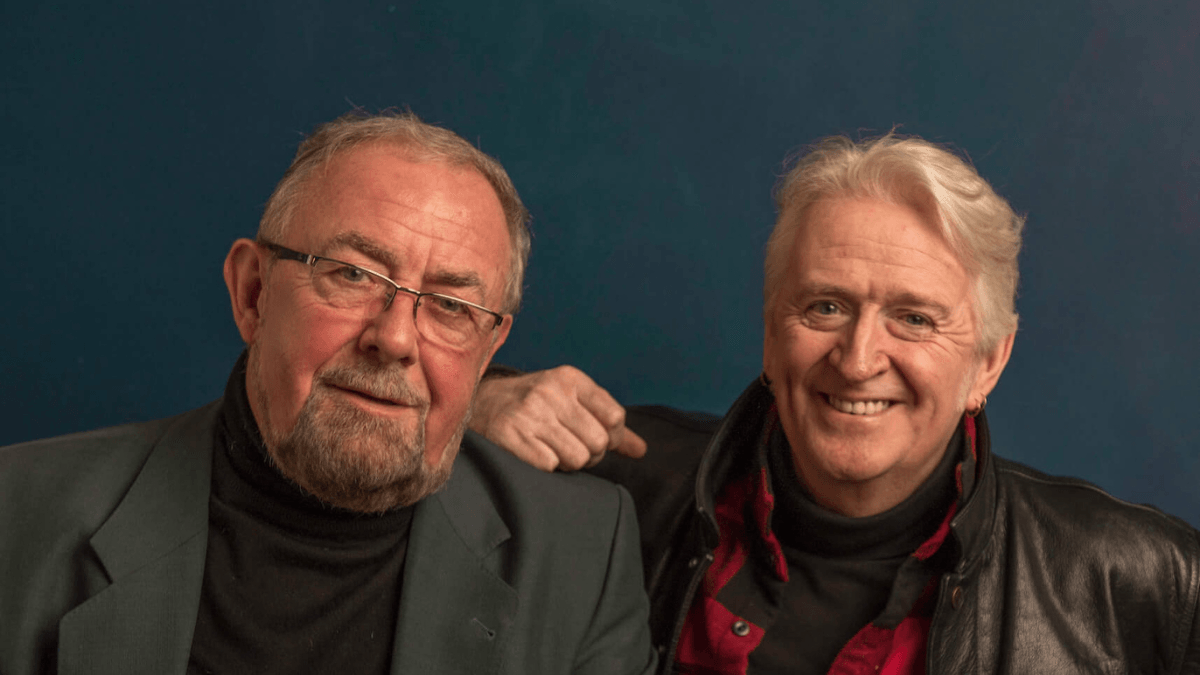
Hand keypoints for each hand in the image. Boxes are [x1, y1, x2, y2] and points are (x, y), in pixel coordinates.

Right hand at [471, 366, 647, 471]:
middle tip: (570, 448)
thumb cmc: (535, 406)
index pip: (615, 417)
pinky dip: (545, 466)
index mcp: (570, 379)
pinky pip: (550, 466)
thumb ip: (608, 423)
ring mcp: (530, 413)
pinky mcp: (511, 436)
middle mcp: (551, 392)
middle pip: (598, 442)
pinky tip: (533, 453)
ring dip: (567, 463)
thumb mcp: (571, 401)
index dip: (609, 437)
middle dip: (589, 454)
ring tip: (551, 450)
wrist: (480, 404)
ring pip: (577, 458)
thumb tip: (641, 450)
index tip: (593, 437)